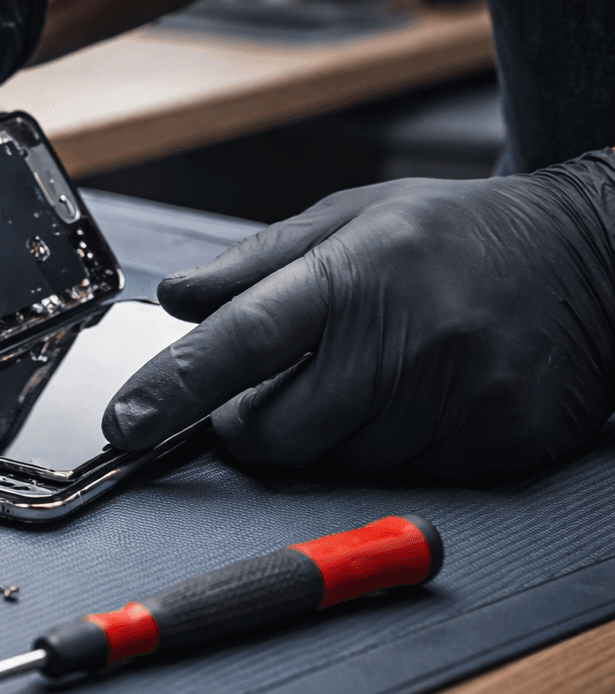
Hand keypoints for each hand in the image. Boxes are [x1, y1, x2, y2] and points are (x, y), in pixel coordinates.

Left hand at [103, 152, 614, 478]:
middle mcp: (408, 336)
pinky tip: (418, 396)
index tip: (125, 421)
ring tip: (371, 373)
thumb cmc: (457, 236)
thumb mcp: (352, 217)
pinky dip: (385, 448)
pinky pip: (399, 476)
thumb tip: (175, 300)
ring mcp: (457, 396)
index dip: (176, 387)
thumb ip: (254, 265)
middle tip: (275, 390)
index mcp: (357, 270)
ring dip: (326, 435)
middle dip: (253, 424)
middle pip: (279, 431)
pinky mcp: (496, 441)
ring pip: (336, 462)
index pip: (243, 339)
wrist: (596, 254)